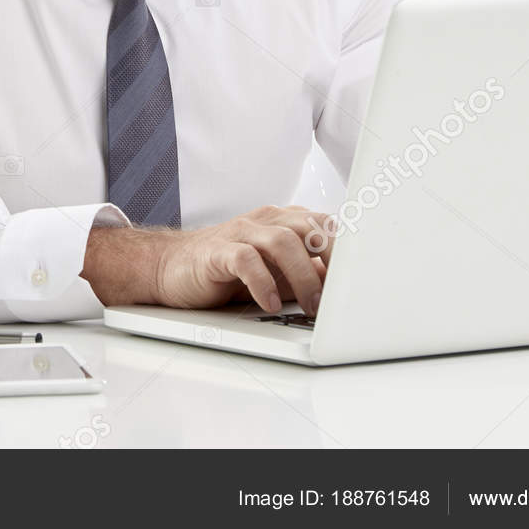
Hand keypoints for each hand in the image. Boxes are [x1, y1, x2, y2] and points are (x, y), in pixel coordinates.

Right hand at [83, 205, 334, 314]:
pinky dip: (263, 283)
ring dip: (302, 277)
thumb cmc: (224, 270)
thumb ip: (304, 273)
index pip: (323, 224)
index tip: (360, 278)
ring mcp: (239, 233)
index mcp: (280, 221)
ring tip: (310, 306)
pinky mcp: (216, 252)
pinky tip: (270, 304)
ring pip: (282, 242)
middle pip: (308, 227)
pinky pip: (245, 260)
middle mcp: (262, 222)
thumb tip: (340, 284)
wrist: (168, 268)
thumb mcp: (273, 273)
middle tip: (341, 294)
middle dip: (331, 260)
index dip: (345, 249)